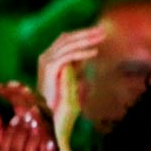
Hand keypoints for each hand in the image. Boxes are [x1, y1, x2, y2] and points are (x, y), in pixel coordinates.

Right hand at [37, 26, 103, 150]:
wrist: (53, 119)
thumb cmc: (63, 104)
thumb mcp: (74, 81)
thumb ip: (78, 68)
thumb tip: (89, 55)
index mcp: (51, 59)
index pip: (67, 40)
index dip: (82, 35)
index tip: (99, 33)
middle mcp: (47, 58)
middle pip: (67, 39)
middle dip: (86, 34)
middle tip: (103, 31)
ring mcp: (46, 63)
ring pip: (67, 45)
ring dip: (86, 40)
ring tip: (101, 38)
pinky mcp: (50, 70)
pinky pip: (68, 57)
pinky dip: (81, 53)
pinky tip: (95, 53)